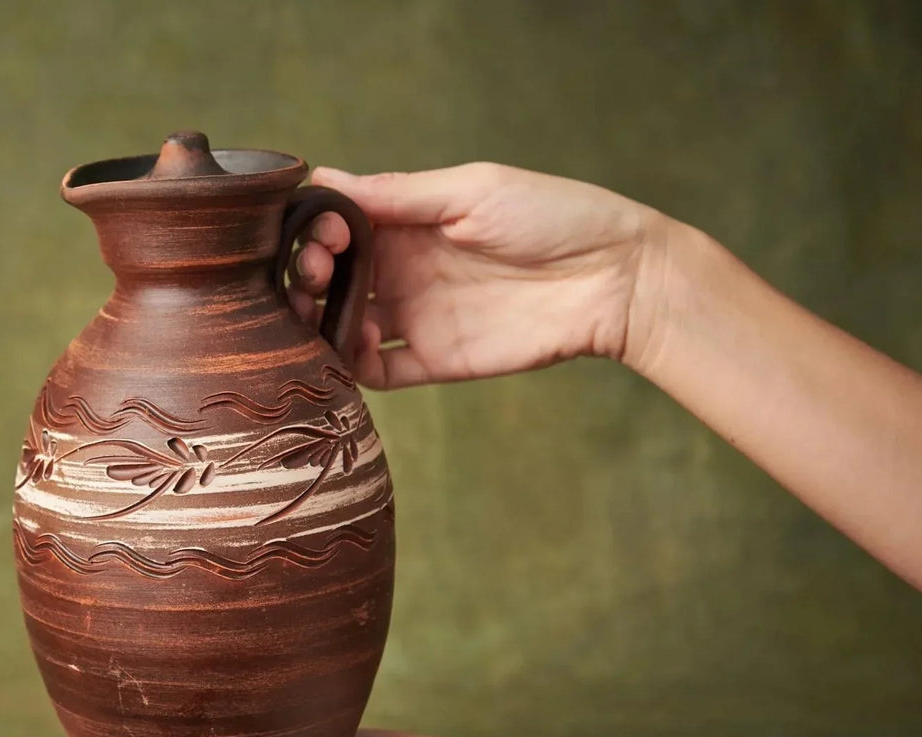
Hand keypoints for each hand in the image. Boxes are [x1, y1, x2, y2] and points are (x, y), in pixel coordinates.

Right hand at [289, 163, 670, 386]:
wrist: (614, 278)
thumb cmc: (552, 217)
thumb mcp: (473, 190)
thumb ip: (399, 195)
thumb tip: (325, 180)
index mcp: (408, 223)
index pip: (337, 228)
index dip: (317, 231)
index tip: (326, 232)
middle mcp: (404, 270)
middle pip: (329, 280)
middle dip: (308, 276)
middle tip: (318, 274)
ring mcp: (417, 316)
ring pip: (342, 327)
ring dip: (318, 322)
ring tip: (318, 314)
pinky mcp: (435, 360)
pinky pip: (378, 371)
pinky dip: (352, 365)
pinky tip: (352, 347)